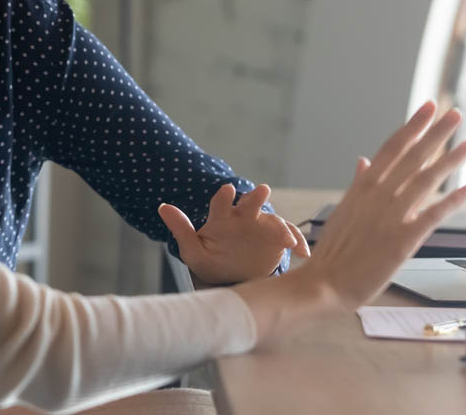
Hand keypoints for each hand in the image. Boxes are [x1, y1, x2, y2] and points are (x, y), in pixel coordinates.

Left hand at [158, 182, 310, 283]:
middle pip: (251, 204)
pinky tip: (302, 253)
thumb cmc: (211, 259)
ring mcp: (263, 228)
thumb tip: (163, 207)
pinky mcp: (278, 241)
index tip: (226, 190)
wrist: (233, 275)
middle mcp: (244, 218)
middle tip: (263, 190)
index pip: (221, 203)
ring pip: (274, 222)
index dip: (224, 196)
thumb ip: (181, 229)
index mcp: (222, 218)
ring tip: (286, 239)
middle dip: (256, 197)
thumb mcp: (194, 250)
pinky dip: (298, 243)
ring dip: (281, 228)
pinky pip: (291, 239)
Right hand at [300, 101, 465, 309]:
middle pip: (411, 157)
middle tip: (454, 114)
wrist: (326, 281)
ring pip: (424, 181)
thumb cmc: (335, 250)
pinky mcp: (402, 240)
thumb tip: (364, 160)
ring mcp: (390, 216)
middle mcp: (378, 196)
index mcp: (363, 187)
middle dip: (435, 134)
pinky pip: (432, 216)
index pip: (391, 148)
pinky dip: (451, 201)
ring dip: (449, 161)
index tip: (426, 108)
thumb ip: (358, 183)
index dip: (411, 127)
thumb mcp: (344, 209)